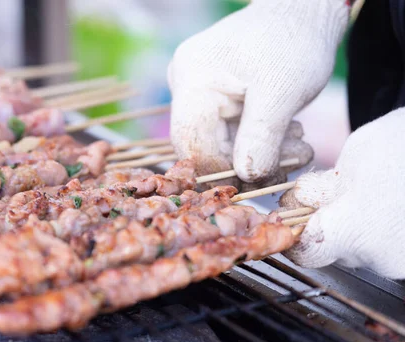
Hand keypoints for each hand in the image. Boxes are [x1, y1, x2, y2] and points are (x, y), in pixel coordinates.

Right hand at [167, 0, 348, 185]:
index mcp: (192, 80)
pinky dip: (257, 142)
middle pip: (204, 146)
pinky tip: (286, 136)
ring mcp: (196, 92)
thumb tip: (246, 177)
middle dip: (247, 162)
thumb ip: (262, 135)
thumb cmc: (293, 41)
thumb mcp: (282, 91)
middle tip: (291, 162)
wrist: (302, 11)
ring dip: (259, 153)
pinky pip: (227, 132)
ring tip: (297, 144)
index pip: (193, 143)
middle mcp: (185, 86)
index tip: (261, 181)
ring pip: (219, 143)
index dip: (222, 170)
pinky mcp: (212, 98)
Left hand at [280, 108, 404, 278]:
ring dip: (356, 227)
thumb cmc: (403, 144)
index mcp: (355, 230)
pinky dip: (380, 230)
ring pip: (359, 250)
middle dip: (328, 223)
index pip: (306, 252)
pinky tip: (389, 206)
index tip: (294, 217)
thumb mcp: (353, 156)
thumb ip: (320, 189)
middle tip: (339, 193)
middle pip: (333, 250)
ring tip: (373, 195)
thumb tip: (299, 205)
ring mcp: (401, 261)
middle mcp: (379, 256)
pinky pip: (383, 249)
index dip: (296, 233)